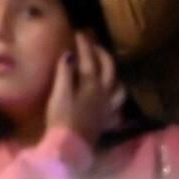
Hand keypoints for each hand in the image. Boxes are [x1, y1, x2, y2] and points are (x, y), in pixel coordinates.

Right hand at [43, 32, 123, 146]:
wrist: (70, 147)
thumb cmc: (62, 118)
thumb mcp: (59, 93)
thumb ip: (65, 73)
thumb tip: (69, 54)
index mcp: (91, 85)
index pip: (89, 60)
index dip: (84, 45)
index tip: (79, 32)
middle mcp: (104, 94)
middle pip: (108, 70)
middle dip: (102, 54)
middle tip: (93, 44)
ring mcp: (108, 108)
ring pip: (119, 87)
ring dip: (114, 75)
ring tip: (107, 69)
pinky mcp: (106, 121)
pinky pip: (117, 108)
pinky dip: (116, 100)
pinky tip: (112, 100)